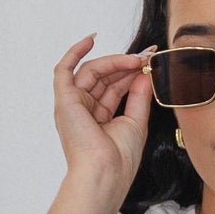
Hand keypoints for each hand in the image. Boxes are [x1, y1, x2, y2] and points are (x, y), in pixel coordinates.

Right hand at [54, 34, 152, 204]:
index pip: (115, 87)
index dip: (132, 72)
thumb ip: (139, 96)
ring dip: (114, 61)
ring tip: (137, 59)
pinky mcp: (64, 101)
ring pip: (91, 71)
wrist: (104, 174)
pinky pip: (64, 70)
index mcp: (99, 119)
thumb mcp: (136, 122)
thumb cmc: (118, 160)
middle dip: (126, 64)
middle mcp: (83, 111)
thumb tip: (143, 72)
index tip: (150, 60)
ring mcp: (72, 105)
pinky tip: (90, 39)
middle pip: (104, 77)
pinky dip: (74, 52)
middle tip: (147, 56)